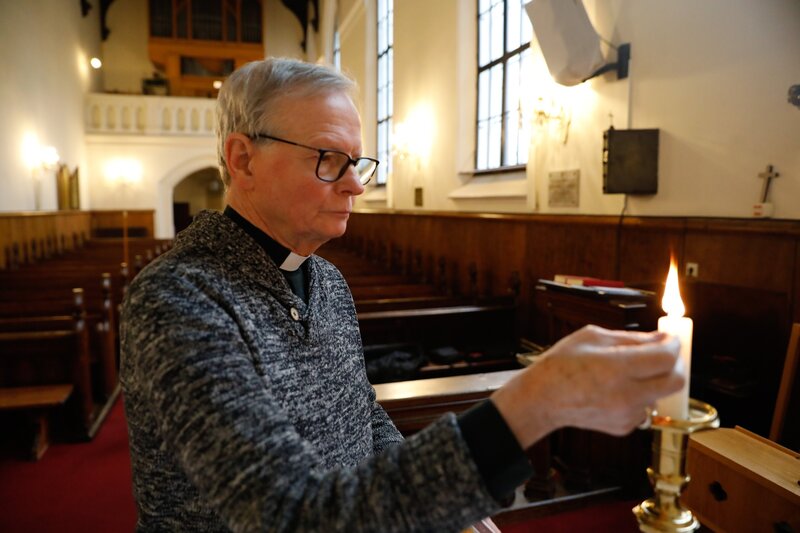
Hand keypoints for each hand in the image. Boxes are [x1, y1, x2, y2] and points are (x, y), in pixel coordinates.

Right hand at [491, 325, 683, 448]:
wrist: (542, 399)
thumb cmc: (561, 364)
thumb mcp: (592, 337)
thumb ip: (630, 339)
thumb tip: (660, 338)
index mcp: (616, 368)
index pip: (666, 358)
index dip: (673, 345)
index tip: (670, 339)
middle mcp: (625, 394)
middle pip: (675, 382)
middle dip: (675, 365)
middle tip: (662, 354)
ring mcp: (626, 414)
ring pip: (659, 394)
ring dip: (652, 380)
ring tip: (625, 373)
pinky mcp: (624, 427)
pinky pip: (644, 407)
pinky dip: (637, 396)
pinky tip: (613, 390)